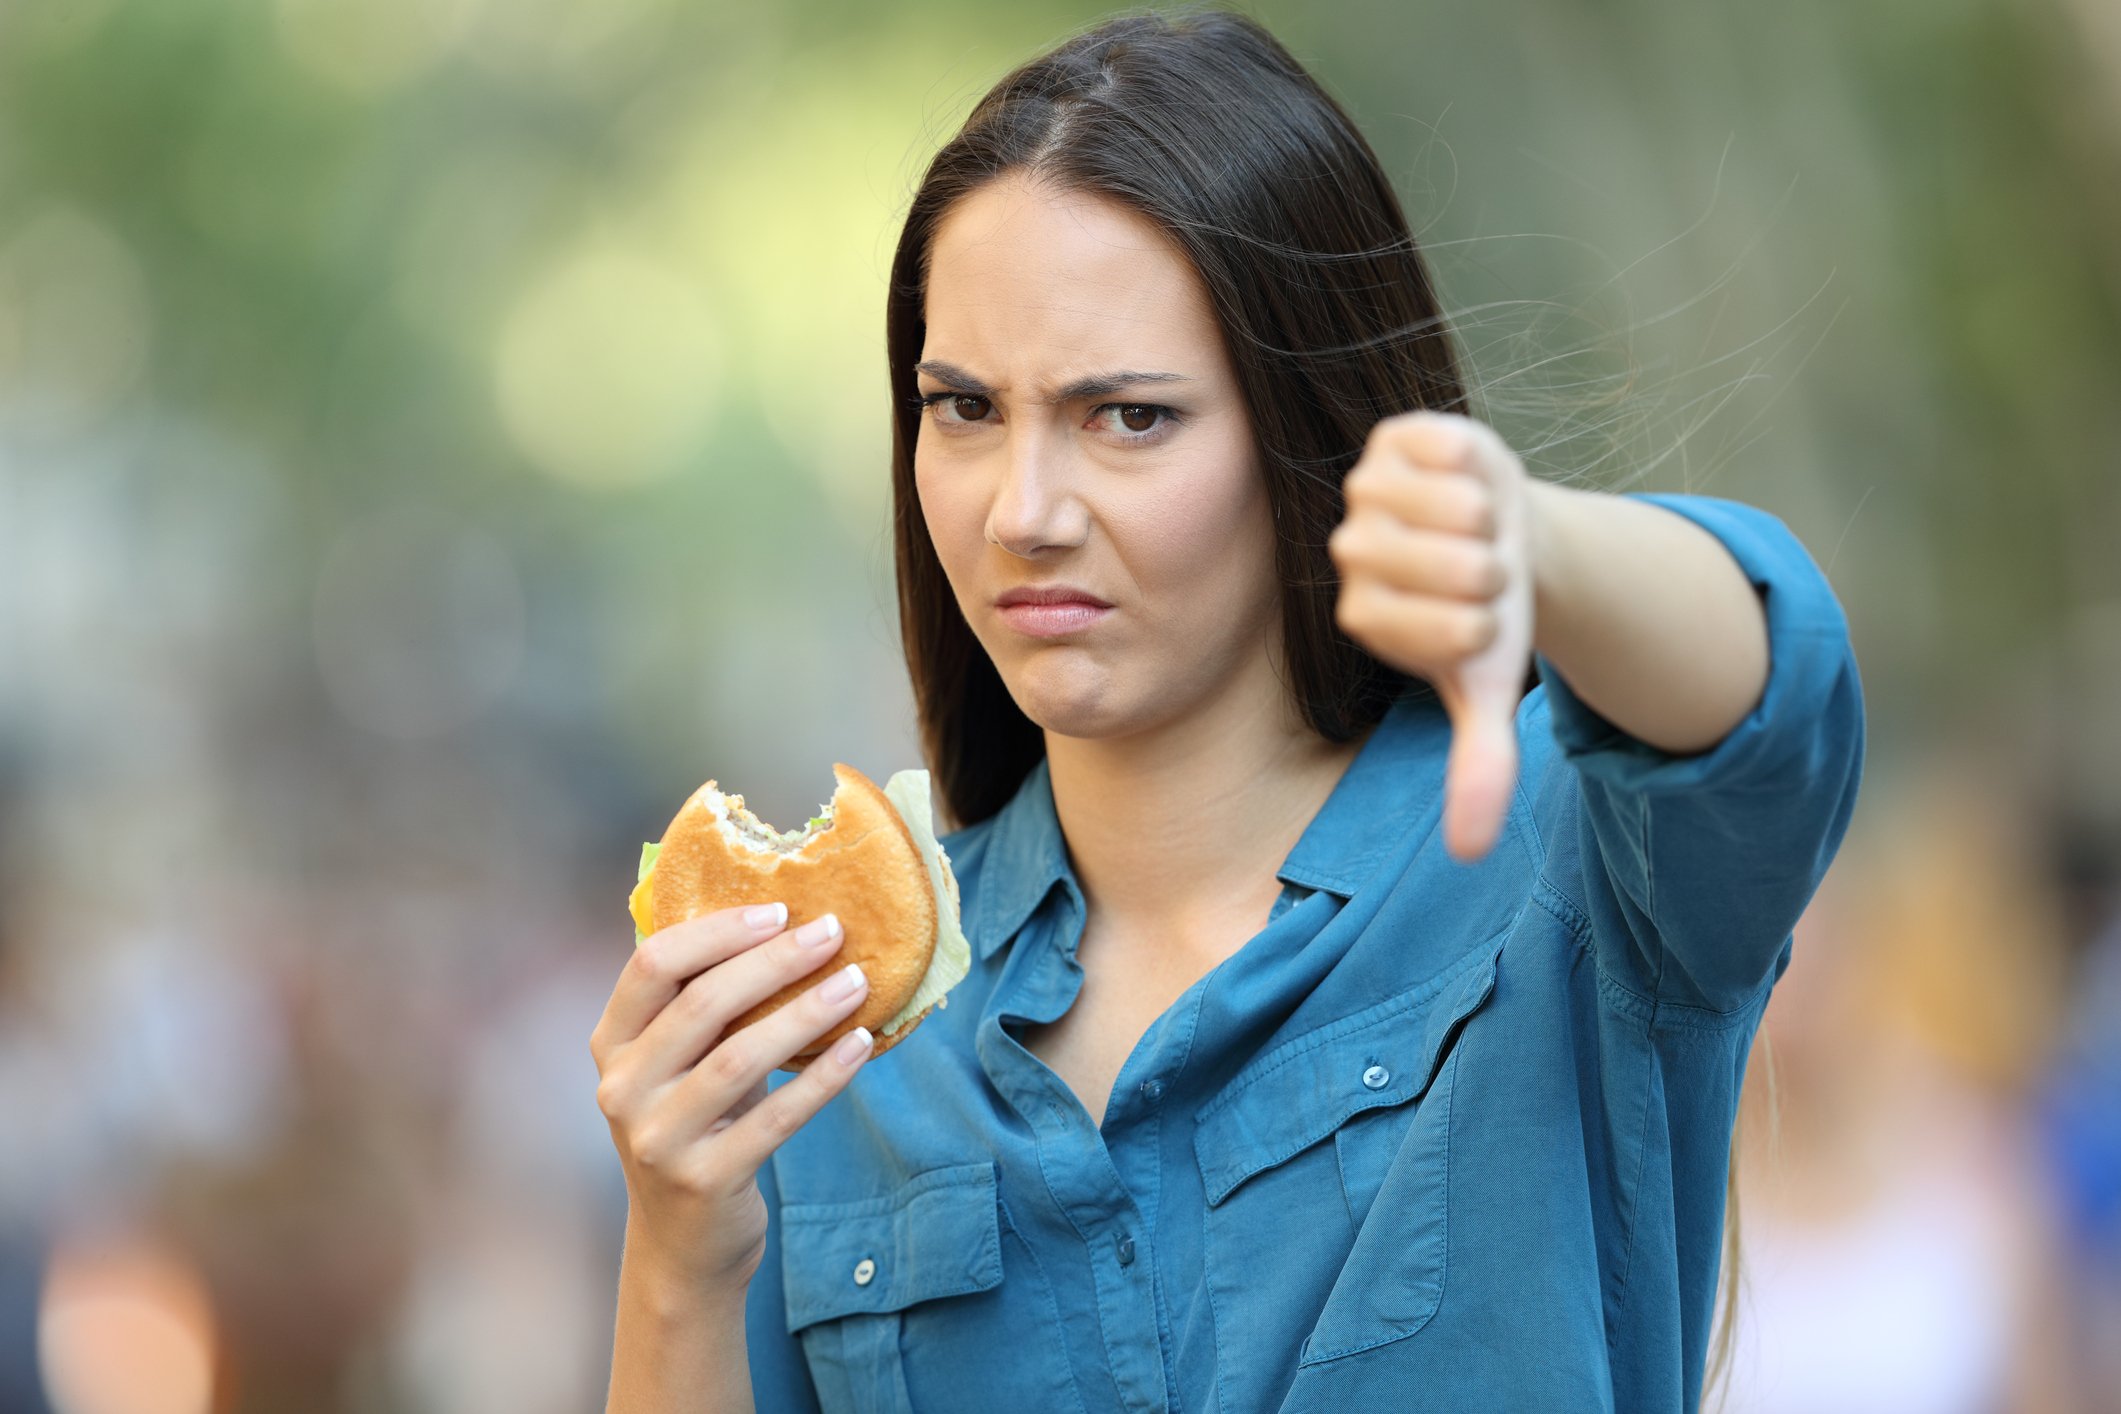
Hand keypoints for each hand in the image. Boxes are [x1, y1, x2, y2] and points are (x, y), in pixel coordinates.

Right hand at [590, 904, 873, 1294]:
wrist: (683, 1246)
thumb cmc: (695, 1127)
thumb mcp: (680, 1065)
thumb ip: (704, 1006)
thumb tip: (786, 925)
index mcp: (612, 1044)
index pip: (653, 964)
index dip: (717, 931)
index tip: (780, 910)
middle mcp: (622, 1088)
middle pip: (701, 1003)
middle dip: (773, 960)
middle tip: (832, 932)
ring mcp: (658, 1138)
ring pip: (739, 1057)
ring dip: (806, 1012)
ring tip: (857, 981)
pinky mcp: (704, 1180)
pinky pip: (776, 1116)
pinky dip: (824, 1076)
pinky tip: (862, 1045)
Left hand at [1329, 410, 1534, 862]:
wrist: (1498, 533)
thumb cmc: (1485, 614)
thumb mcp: (1487, 688)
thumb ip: (1479, 767)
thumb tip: (1472, 854)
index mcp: (1363, 616)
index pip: (1458, 631)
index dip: (1494, 623)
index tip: (1477, 617)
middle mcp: (1349, 550)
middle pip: (1464, 566)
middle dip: (1500, 572)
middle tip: (1481, 569)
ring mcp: (1367, 487)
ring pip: (1467, 508)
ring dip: (1497, 520)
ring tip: (1477, 528)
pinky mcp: (1396, 435)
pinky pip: (1459, 451)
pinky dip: (1485, 467)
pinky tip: (1466, 481)